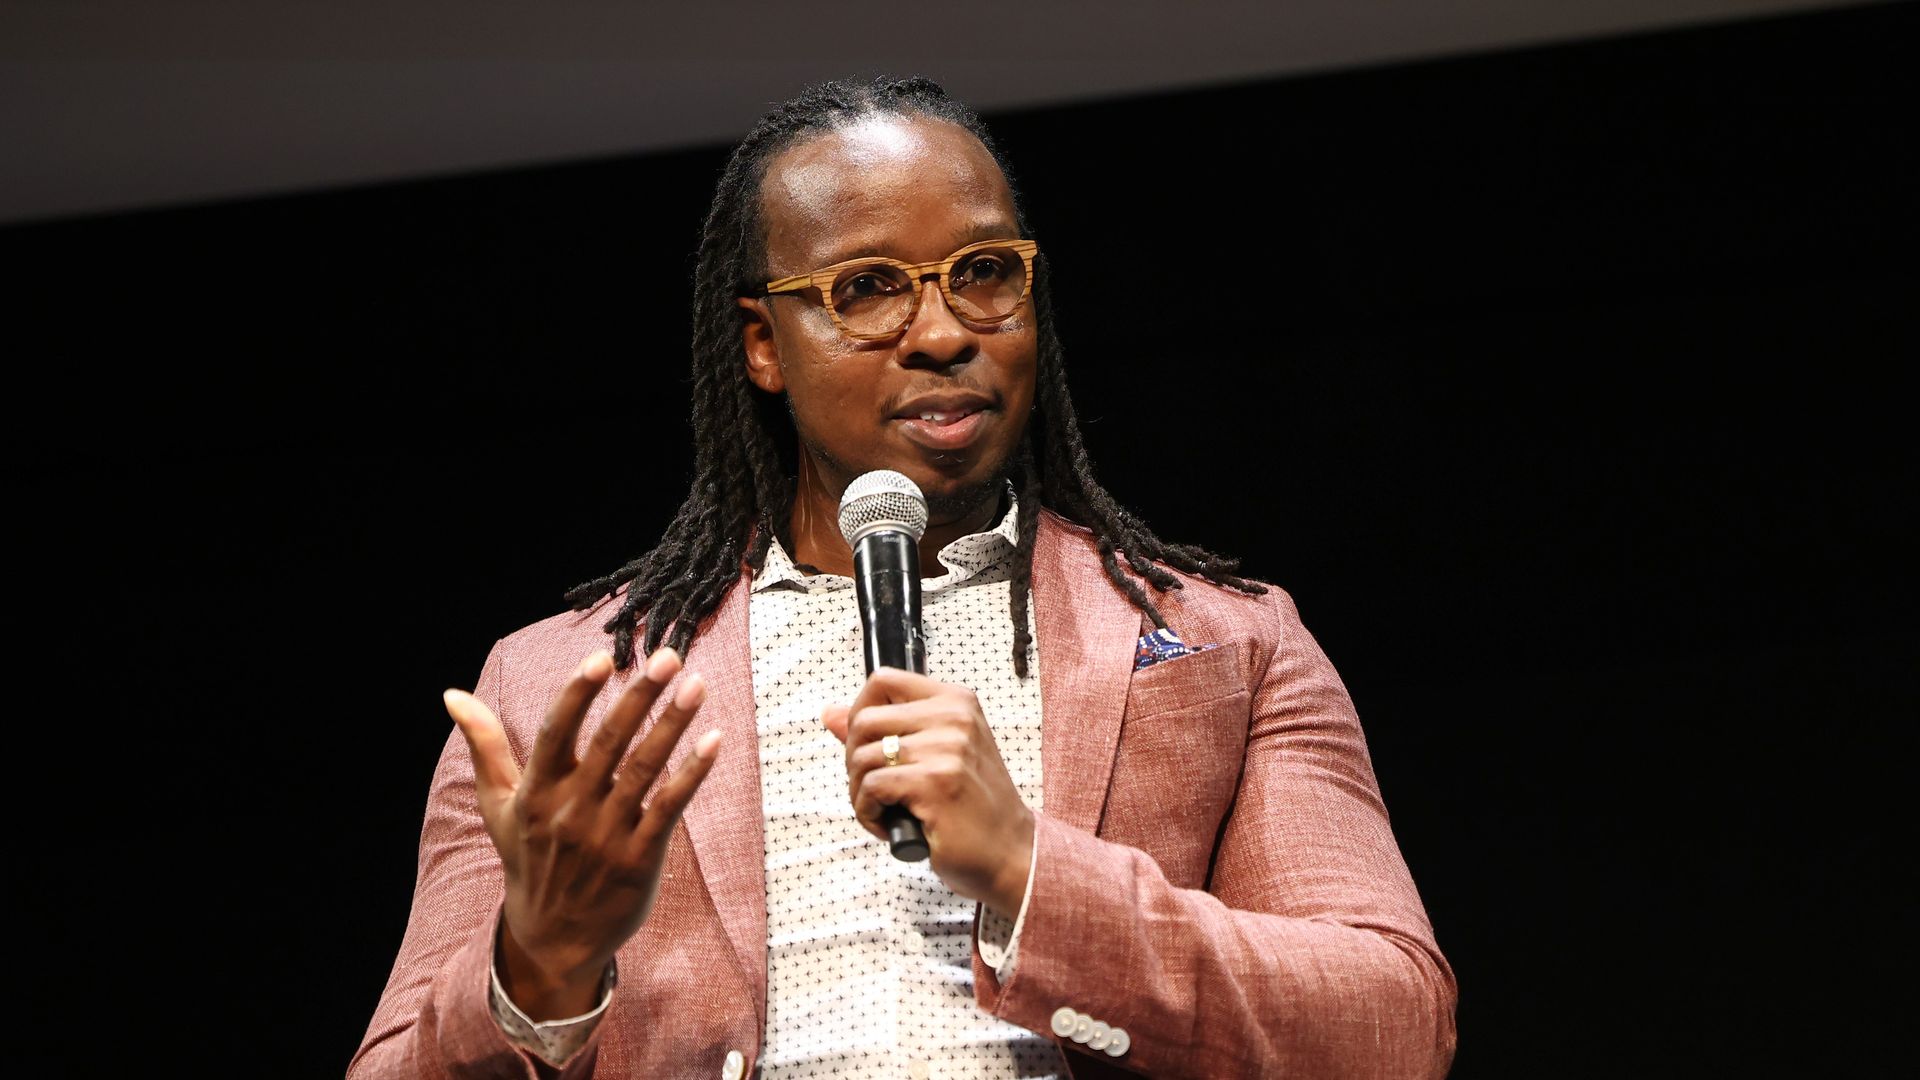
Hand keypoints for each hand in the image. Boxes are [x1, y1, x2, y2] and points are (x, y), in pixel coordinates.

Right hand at [444, 648, 720, 1019]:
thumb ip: (484, 746)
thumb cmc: (528, 859)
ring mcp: (605, 835)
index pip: (556, 732)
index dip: (576, 694)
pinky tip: (713, 740)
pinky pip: (668, 808)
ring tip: (697, 686)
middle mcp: (569, 810)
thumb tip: (451, 695)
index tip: (601, 657)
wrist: (554, 939)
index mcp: (535, 791)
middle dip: (639, 696)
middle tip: (669, 657)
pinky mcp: (639, 858)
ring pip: (644, 769)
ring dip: (673, 725)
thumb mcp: (499, 806)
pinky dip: (692, 774)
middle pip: (608, 743)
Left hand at [822, 668, 1034, 916]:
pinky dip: (868, 813)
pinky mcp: (935, 784)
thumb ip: (886, 730)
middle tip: (873, 788)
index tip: (864, 744)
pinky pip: (871, 789)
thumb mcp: (936, 755)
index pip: (882, 680)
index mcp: (955, 701)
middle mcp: (954, 718)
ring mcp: (946, 749)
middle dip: (854, 760)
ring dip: (860, 793)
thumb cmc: (972, 805)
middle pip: (864, 721)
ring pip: (862, 758)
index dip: (858, 712)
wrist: (1009, 850)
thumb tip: (830, 714)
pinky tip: (888, 825)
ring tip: (883, 810)